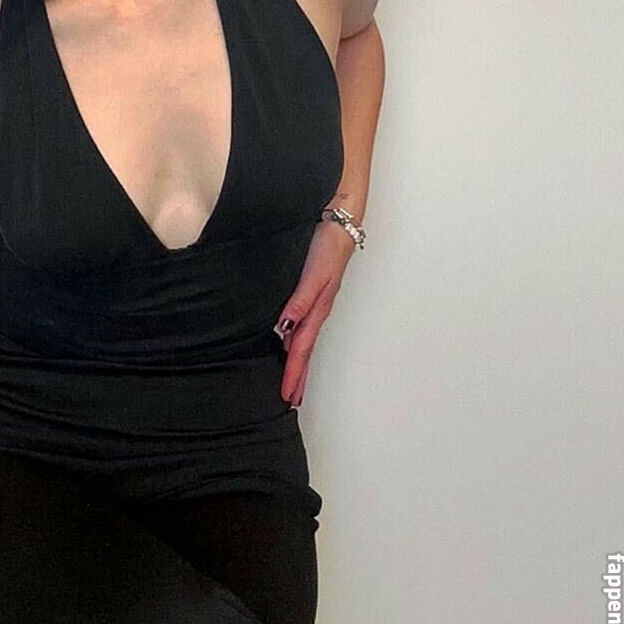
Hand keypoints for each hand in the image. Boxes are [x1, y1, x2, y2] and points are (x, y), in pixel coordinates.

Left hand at [274, 220, 356, 405]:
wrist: (338, 224)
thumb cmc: (327, 246)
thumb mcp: (314, 275)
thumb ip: (299, 300)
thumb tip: (285, 327)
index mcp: (316, 310)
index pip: (301, 350)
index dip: (293, 373)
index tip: (287, 396)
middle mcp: (314, 310)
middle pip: (303, 351)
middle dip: (297, 376)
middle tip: (290, 400)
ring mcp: (313, 302)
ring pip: (302, 341)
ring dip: (297, 363)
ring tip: (292, 382)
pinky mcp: (310, 293)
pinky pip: (301, 326)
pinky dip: (295, 342)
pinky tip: (288, 344)